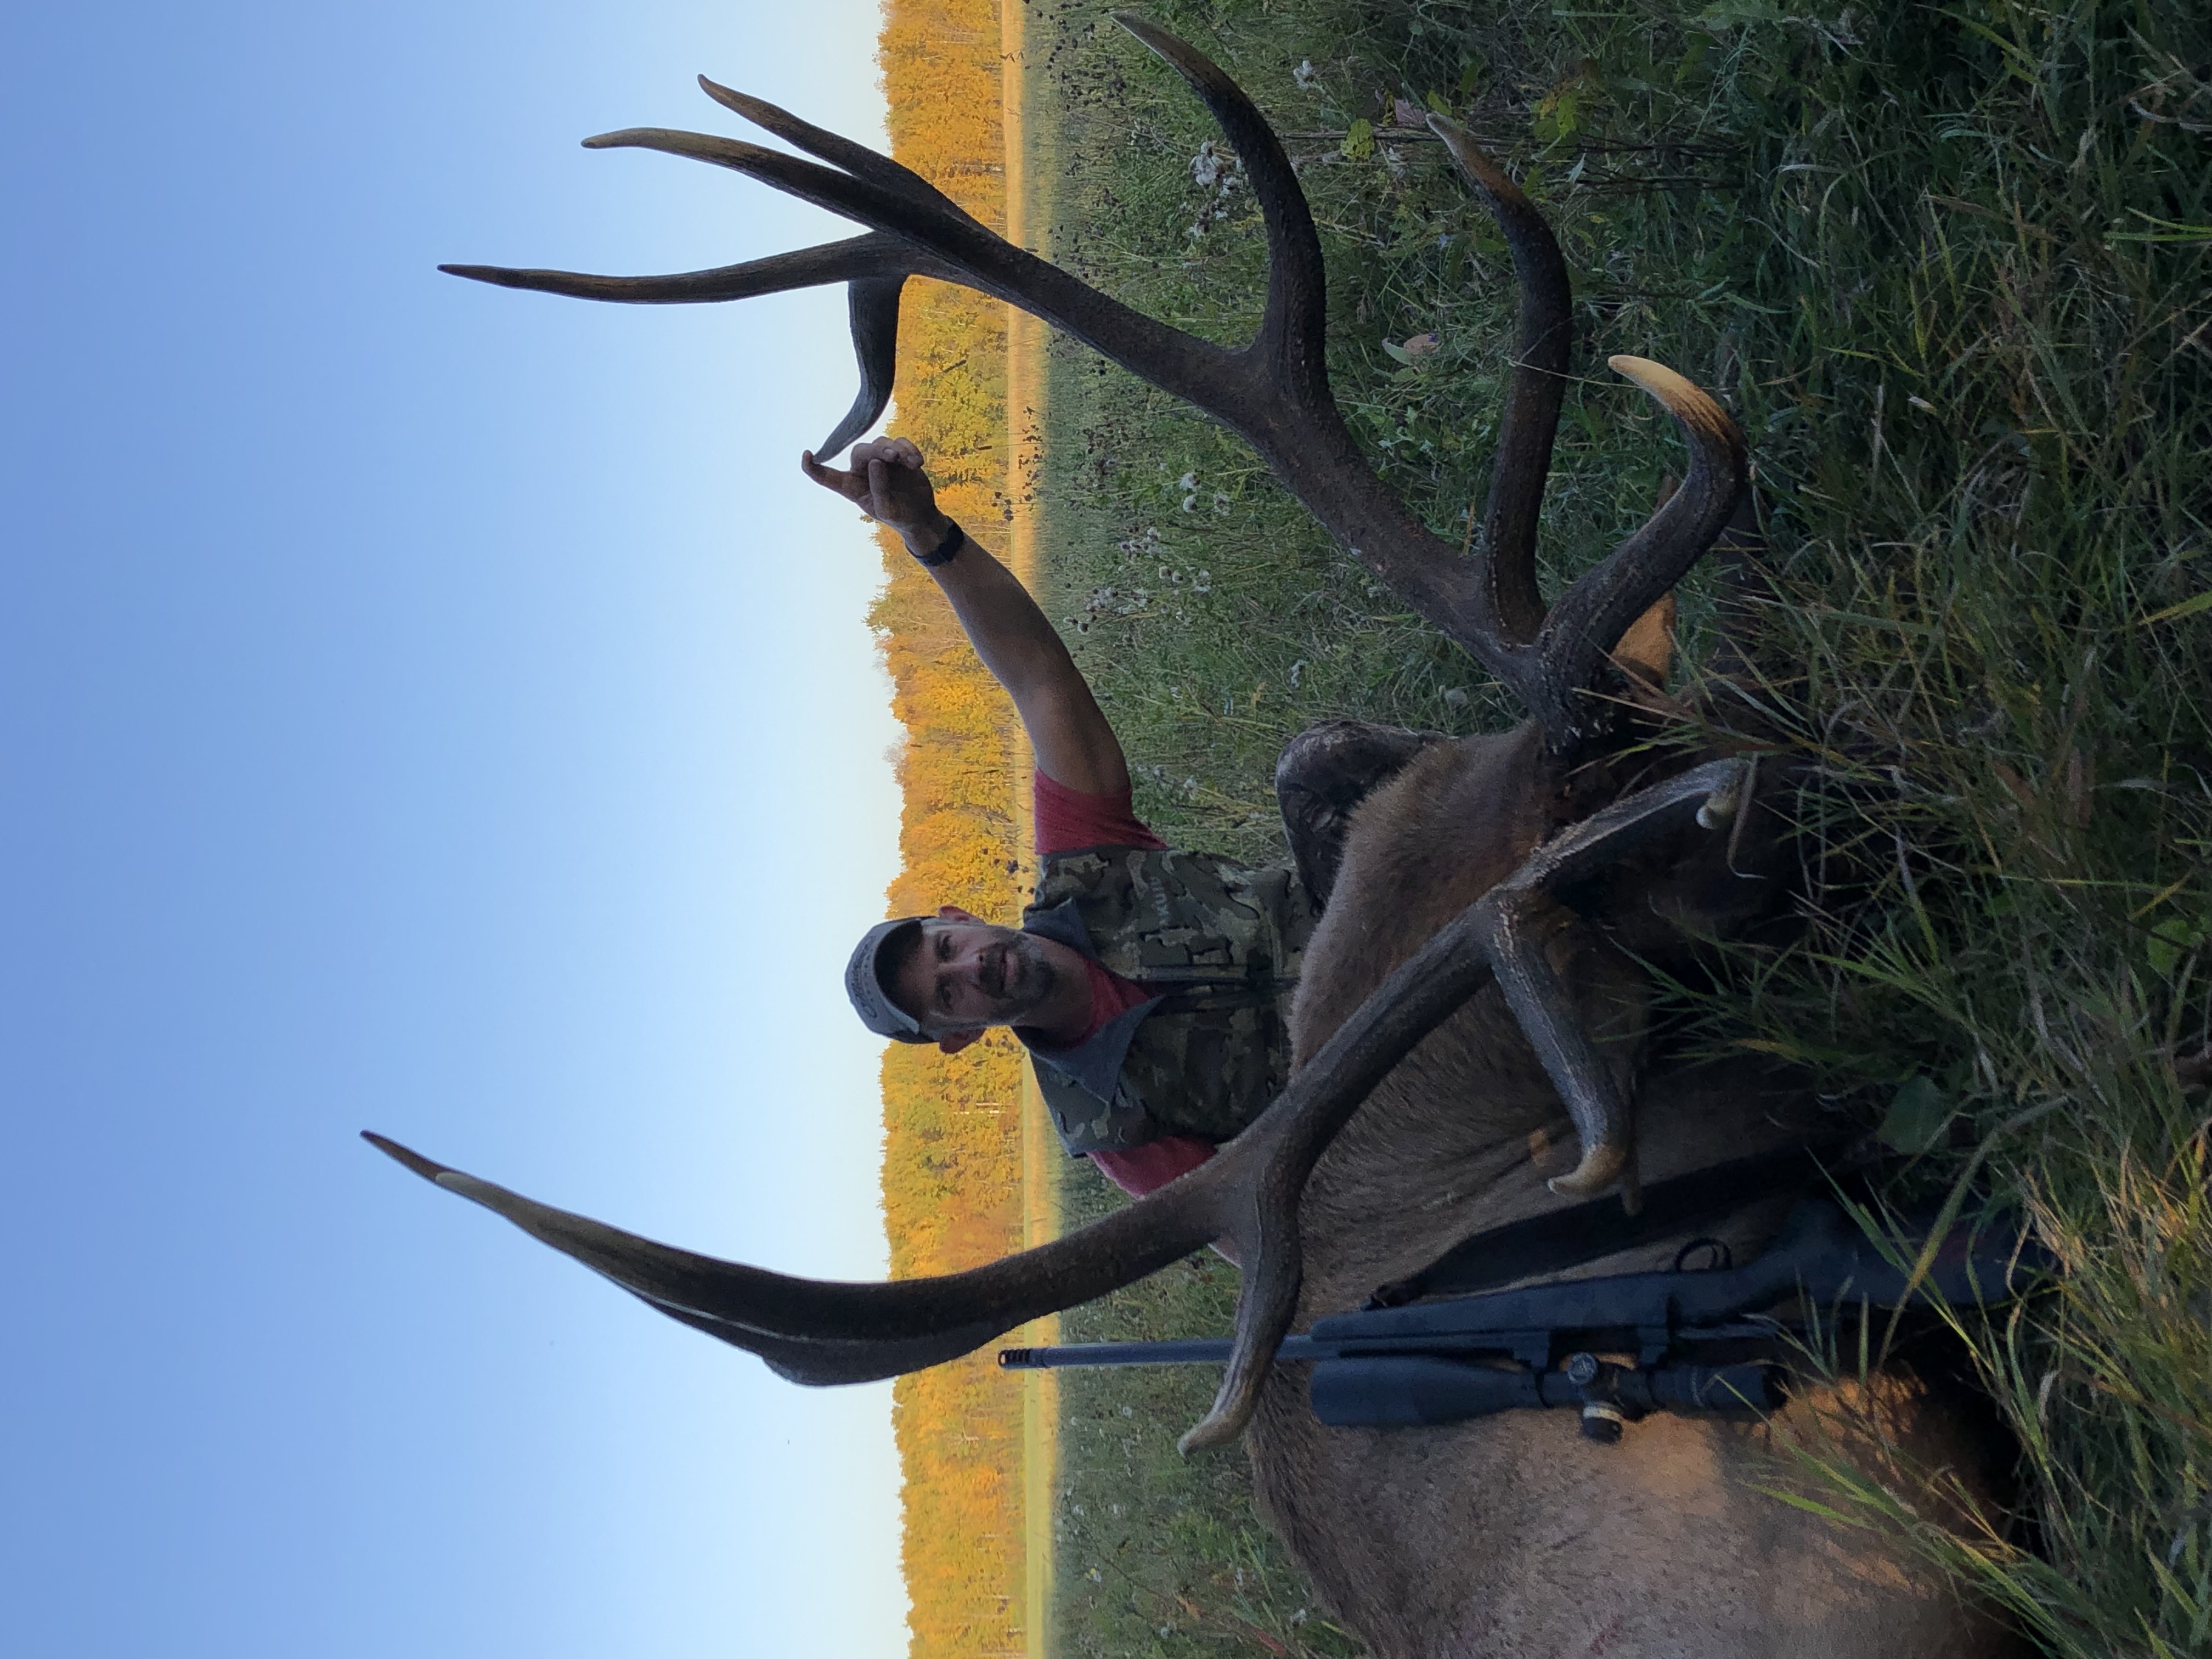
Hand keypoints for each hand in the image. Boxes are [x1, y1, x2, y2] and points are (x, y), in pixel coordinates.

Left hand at [801, 438, 950, 546]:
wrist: (920, 515)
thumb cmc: (898, 516)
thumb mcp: (886, 508)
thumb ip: (879, 487)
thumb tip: (876, 461)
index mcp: (851, 487)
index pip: (826, 476)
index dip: (813, 467)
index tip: (807, 455)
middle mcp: (862, 471)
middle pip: (860, 451)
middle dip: (877, 451)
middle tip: (895, 457)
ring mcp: (880, 461)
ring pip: (881, 443)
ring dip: (898, 450)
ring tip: (913, 464)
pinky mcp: (897, 455)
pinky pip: (899, 442)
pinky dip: (909, 449)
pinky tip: (917, 463)